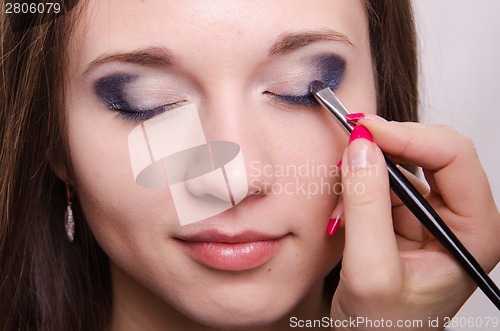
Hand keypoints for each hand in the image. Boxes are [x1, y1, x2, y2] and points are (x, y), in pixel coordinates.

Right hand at [330, 116, 499, 329]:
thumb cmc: (383, 328)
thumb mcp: (370, 271)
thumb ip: (366, 207)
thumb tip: (360, 149)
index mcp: (474, 233)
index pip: (455, 158)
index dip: (410, 136)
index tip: (366, 130)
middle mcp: (460, 219)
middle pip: (436, 151)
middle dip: (391, 142)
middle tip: (352, 137)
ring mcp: (433, 216)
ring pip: (408, 163)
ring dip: (373, 161)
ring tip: (344, 176)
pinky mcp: (407, 218)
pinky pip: (387, 180)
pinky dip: (364, 178)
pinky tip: (347, 193)